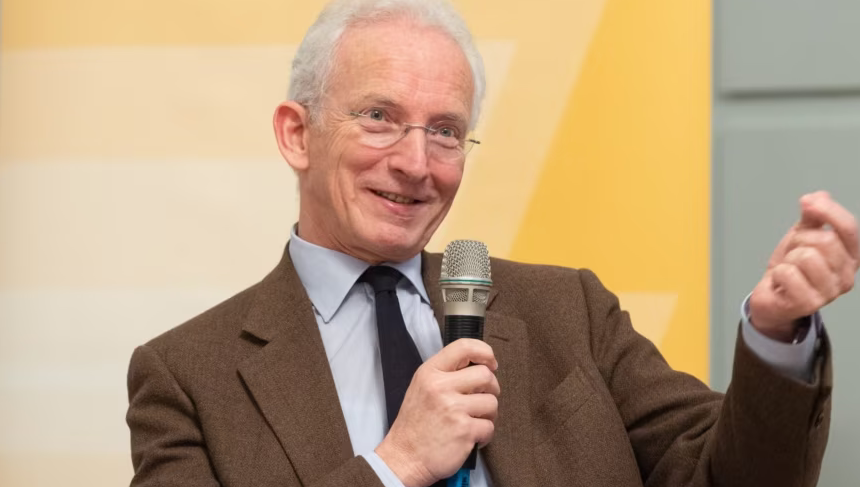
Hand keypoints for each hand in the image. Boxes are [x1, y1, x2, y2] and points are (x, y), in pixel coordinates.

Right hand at [374, 339, 499, 486]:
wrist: (404, 458)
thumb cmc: (414, 425)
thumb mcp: (421, 387)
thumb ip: (445, 374)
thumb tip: (479, 366)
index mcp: (430, 373)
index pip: (463, 347)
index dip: (484, 352)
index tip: (490, 362)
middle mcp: (441, 387)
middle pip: (485, 375)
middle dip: (491, 388)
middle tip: (482, 398)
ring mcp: (453, 409)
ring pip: (492, 402)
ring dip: (488, 414)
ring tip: (473, 421)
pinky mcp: (464, 430)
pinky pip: (489, 426)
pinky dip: (484, 435)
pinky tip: (470, 437)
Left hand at [750, 191, 858, 341]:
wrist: (772, 297)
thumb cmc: (792, 268)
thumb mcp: (803, 236)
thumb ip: (813, 216)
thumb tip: (819, 196)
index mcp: (850, 257)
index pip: (849, 228)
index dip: (828, 210)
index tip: (806, 202)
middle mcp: (846, 277)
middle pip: (825, 241)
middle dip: (800, 240)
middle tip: (793, 253)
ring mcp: (828, 293)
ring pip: (806, 256)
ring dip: (789, 258)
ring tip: (788, 269)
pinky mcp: (808, 304)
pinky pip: (788, 273)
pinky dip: (778, 273)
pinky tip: (781, 283)